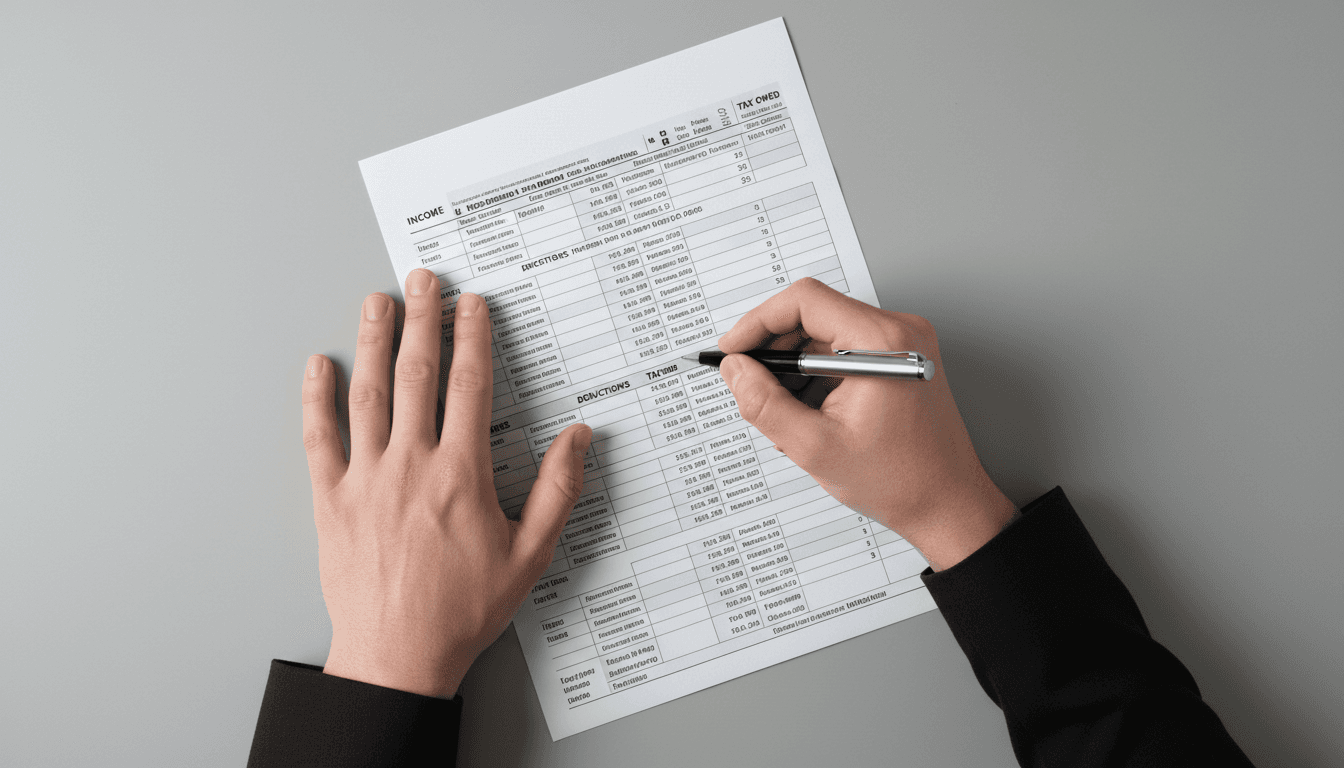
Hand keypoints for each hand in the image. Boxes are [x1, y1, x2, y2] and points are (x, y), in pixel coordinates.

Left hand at [300, 268, 591, 696]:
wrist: (398, 655)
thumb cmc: (463, 610)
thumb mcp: (530, 555)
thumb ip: (557, 491)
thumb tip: (579, 438)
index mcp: (461, 474)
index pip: (469, 387)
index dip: (471, 338)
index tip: (472, 305)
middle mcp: (411, 465)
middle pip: (417, 375)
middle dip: (421, 321)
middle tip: (422, 281)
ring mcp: (366, 479)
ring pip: (369, 395)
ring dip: (373, 343)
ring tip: (376, 303)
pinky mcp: (332, 501)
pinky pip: (320, 440)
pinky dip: (317, 400)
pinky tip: (319, 367)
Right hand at [717, 278, 1014, 570]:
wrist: (949, 506)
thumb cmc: (901, 480)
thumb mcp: (815, 447)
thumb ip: (765, 404)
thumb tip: (735, 371)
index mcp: (883, 342)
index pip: (804, 301)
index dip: (758, 322)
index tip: (733, 350)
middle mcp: (898, 331)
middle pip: (814, 314)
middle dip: (774, 350)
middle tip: (749, 384)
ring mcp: (902, 343)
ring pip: (824, 334)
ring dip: (793, 368)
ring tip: (784, 413)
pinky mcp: (899, 359)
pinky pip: (842, 351)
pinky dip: (816, 376)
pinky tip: (808, 414)